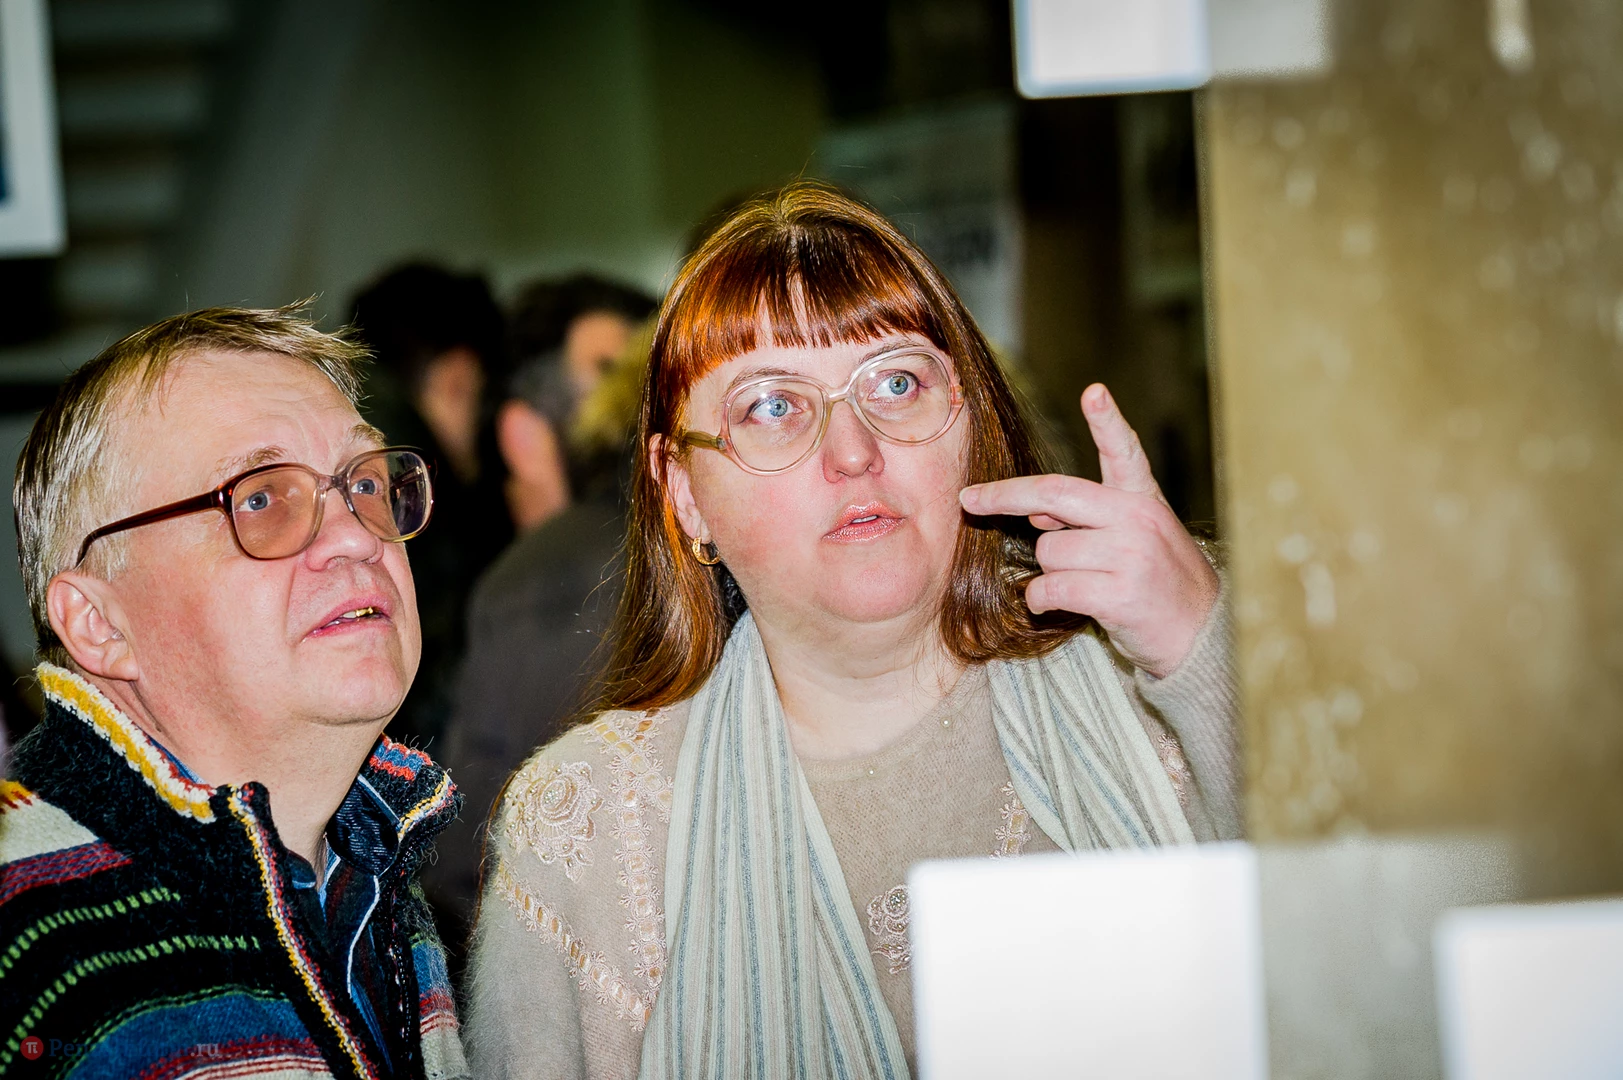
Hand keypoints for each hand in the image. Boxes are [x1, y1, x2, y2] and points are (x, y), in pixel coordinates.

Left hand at [959, 383, 1218, 677]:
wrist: (1202, 636)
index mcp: (1143, 500)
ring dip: (1050, 571)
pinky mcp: (1119, 593)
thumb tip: (1036, 514)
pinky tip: (1057, 605)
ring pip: (1048, 551)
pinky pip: (1050, 588)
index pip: (1125, 452)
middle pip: (1055, 494)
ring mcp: (1130, 556)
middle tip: (970, 500)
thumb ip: (1090, 521)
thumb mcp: (1136, 540)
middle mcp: (1138, 520)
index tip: (1094, 392)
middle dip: (1005, 497)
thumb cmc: (1160, 586)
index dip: (1107, 422)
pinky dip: (1041, 599)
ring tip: (1084, 584)